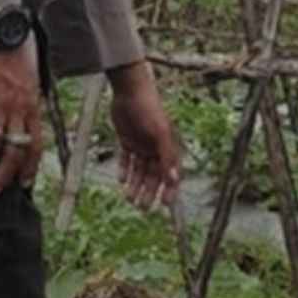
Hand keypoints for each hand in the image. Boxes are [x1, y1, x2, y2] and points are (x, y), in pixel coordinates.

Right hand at [0, 39, 42, 195]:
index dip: (30, 167)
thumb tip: (26, 121)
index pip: (36, 144)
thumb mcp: (31, 80)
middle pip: (15, 151)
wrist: (2, 29)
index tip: (24, 183)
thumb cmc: (16, 52)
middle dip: (5, 174)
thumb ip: (28, 102)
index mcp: (33, 105)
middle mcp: (18, 107)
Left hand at [107, 59, 181, 209]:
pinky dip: (124, 170)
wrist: (130, 90)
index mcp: (167, 147)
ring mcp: (141, 144)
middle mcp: (155, 148)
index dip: (168, 190)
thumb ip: (167, 156)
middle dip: (148, 192)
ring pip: (138, 170)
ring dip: (135, 184)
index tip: (164, 206)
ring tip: (129, 198)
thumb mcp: (160, 133)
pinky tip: (121, 181)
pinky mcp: (126, 139)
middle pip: (153, 176)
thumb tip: (176, 180)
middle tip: (142, 207)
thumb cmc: (149, 109)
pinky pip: (126, 159)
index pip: (170, 174)